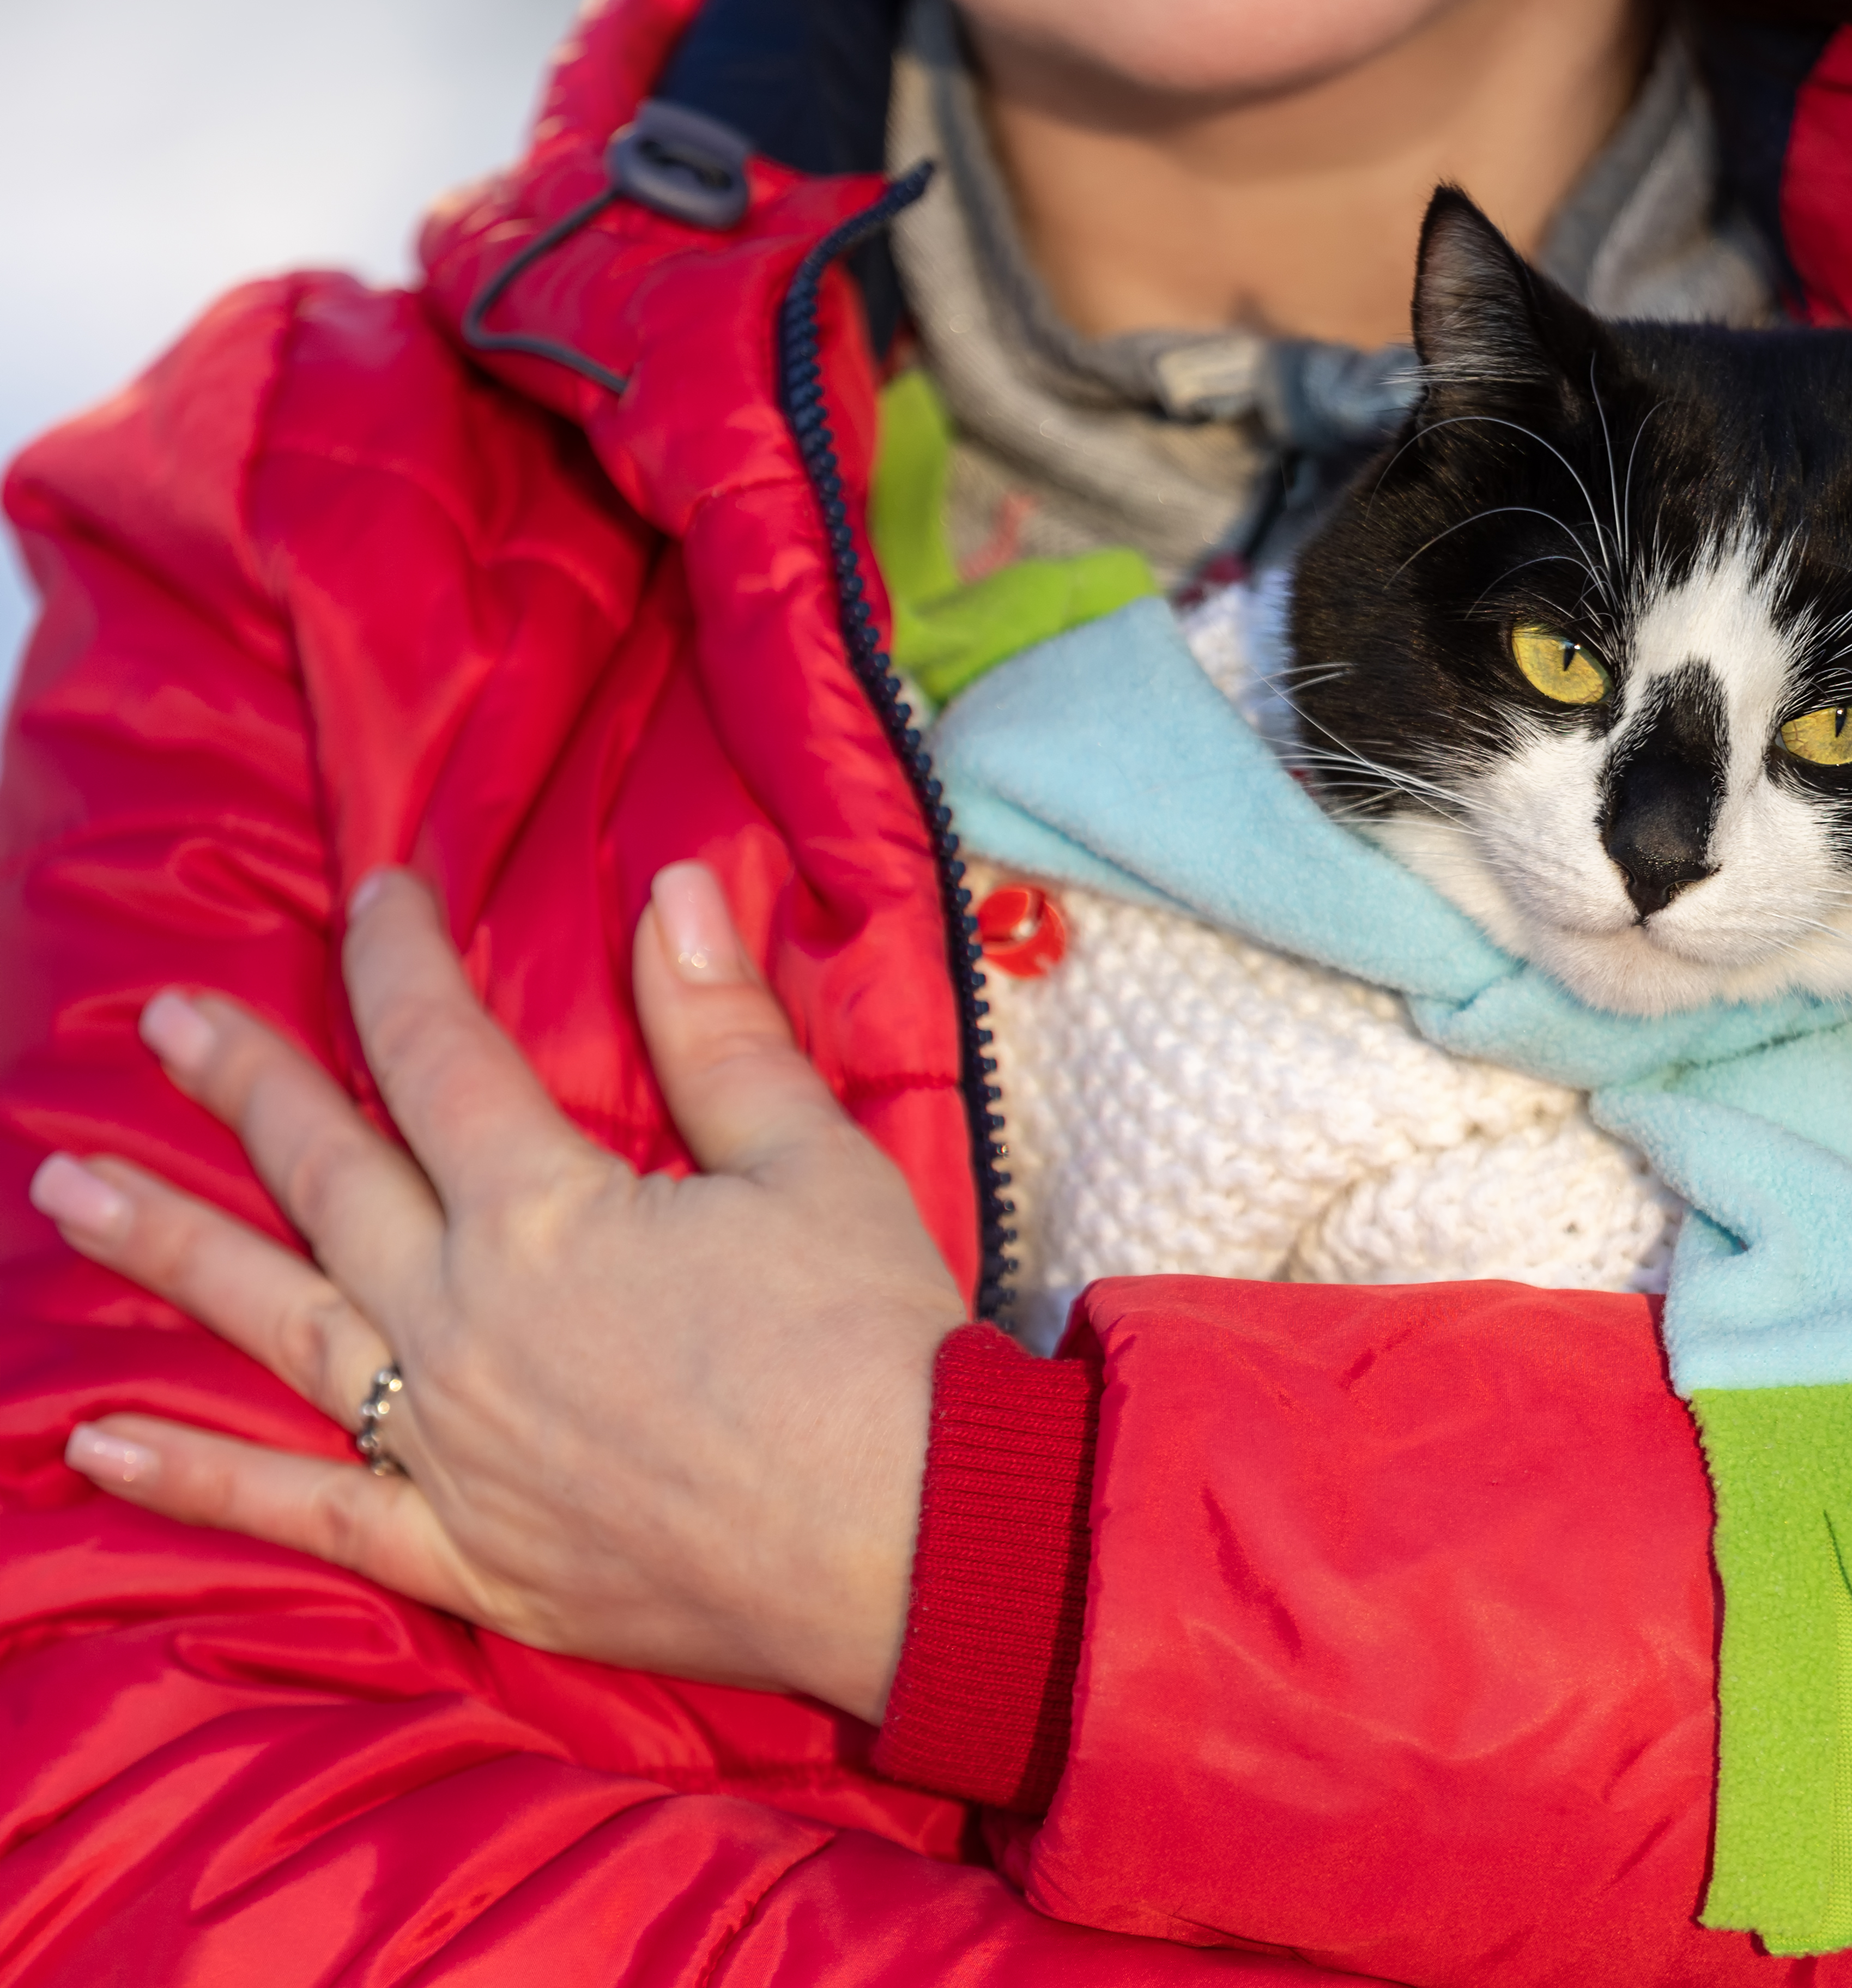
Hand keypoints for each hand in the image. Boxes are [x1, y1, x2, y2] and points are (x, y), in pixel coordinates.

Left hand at [33, 865, 969, 1721]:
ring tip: (69, 1191)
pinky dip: (198, 1477)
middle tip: (164, 1022)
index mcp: (547, 1214)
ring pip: (276, 1323)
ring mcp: (448, 1445)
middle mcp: (463, 1321)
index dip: (401, 962)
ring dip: (168, 1250)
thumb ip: (722, 1033)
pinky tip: (97, 1443)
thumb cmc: (875, 1345)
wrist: (915, 1539)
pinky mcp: (466, 1552)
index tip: (375, 894)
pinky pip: (305, 1510)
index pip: (440, 1055)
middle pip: (325, 1176)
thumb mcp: (814, 1163)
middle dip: (245, 1083)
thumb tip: (674, 891)